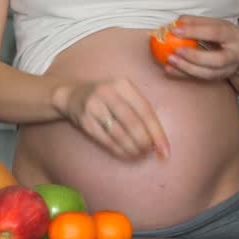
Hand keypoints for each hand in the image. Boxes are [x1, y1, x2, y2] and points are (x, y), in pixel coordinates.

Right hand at [52, 78, 169, 159]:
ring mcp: (94, 106)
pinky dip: (118, 150)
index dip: (157, 132)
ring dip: (131, 148)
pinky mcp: (85, 121)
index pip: (145, 110)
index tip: (165, 150)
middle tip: (149, 152)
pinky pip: (105, 139)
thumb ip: (140, 111)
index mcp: (123, 85)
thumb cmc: (107, 98)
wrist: (73, 96)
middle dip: (144, 142)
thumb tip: (158, 141)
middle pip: (132, 122)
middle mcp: (108, 93)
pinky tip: (125, 153)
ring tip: (138, 154)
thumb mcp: (123, 94)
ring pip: (118, 133)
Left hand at [164, 15, 238, 79]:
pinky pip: (199, 79)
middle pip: (217, 60)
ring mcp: (228, 70)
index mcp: (235, 36)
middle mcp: (235, 56)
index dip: (195, 31)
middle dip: (195, 56)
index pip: (216, 32)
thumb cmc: (225, 36)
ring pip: (208, 73)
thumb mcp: (216, 25)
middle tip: (176, 50)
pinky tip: (169, 69)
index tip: (175, 30)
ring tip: (170, 59)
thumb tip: (177, 21)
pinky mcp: (218, 78)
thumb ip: (198, 22)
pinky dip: (182, 74)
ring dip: (186, 68)